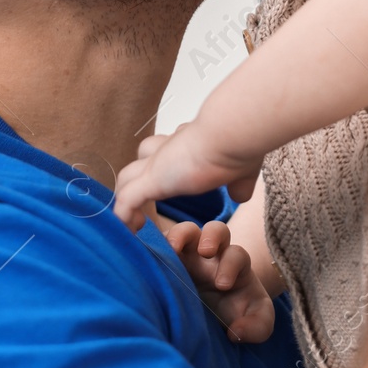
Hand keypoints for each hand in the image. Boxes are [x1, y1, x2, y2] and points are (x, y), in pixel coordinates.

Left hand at [112, 122, 259, 230]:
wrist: (229, 136)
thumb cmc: (238, 146)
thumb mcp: (243, 170)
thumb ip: (238, 183)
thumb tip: (240, 195)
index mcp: (190, 142)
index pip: (171, 147)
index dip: (170, 162)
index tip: (175, 180)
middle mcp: (170, 147)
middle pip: (145, 155)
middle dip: (142, 175)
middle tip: (145, 200)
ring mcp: (157, 162)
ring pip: (128, 176)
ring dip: (128, 198)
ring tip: (135, 222)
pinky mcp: (151, 179)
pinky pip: (126, 201)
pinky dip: (124, 217)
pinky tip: (129, 232)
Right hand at [161, 219, 275, 343]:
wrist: (215, 315)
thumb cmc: (238, 314)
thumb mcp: (256, 322)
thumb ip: (257, 327)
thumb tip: (236, 332)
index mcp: (236, 265)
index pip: (237, 255)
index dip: (230, 265)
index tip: (223, 285)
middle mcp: (212, 255)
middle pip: (215, 229)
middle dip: (211, 237)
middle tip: (205, 252)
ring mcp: (188, 254)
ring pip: (184, 231)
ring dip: (178, 235)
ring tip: (171, 249)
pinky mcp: (167, 258)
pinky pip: (159, 243)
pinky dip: (153, 244)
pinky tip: (145, 255)